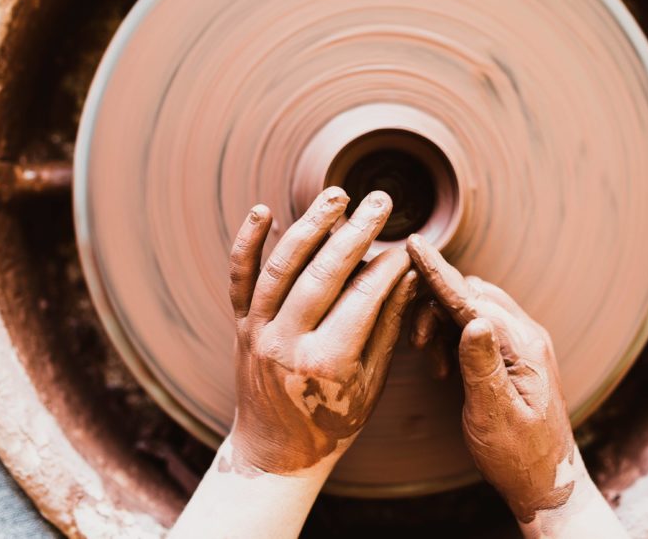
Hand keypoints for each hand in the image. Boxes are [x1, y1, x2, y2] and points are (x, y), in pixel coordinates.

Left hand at [226, 187, 417, 474]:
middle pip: (323, 273)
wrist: (275, 452)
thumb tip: (408, 276)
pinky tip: (262, 210)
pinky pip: (239, 278)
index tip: (406, 245)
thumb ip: (387, 326)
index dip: (387, 267)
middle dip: (356, 232)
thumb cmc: (333, 422)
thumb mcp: (371, 383)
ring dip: (310, 225)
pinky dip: (247, 243)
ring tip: (338, 196)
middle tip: (381, 203)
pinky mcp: (240, 325)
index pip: (363, 297)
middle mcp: (286, 343)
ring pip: (281, 266)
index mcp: (326, 363)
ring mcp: (257, 331)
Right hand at [406, 235, 625, 537]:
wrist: (546, 483)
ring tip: (431, 362)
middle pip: (471, 295)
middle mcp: (525, 336)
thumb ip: (482, 366)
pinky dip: (451, 336)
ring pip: (471, 308)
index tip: (414, 245)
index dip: (438, 273)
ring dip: (441, 323)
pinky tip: (442, 366)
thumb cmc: (520, 456)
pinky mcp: (511, 356)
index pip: (472, 300)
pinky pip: (475, 326)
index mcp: (524, 347)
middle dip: (435, 305)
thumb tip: (471, 319)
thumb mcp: (495, 415)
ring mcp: (520, 344)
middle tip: (417, 343)